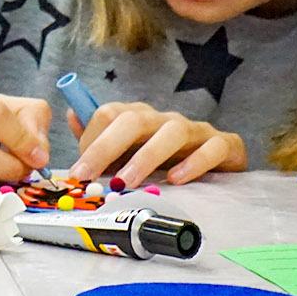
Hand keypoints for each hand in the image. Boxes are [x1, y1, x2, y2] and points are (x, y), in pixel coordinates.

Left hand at [66, 101, 245, 186]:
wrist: (222, 168)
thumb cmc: (167, 161)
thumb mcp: (129, 151)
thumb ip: (99, 136)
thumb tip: (71, 115)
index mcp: (139, 117)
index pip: (109, 113)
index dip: (91, 139)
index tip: (79, 171)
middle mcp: (165, 119)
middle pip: (134, 119)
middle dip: (106, 147)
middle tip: (88, 176)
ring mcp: (196, 130)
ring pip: (172, 132)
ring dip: (146, 157)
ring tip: (128, 182)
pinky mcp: (225, 145)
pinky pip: (213, 148)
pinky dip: (195, 163)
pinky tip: (176, 180)